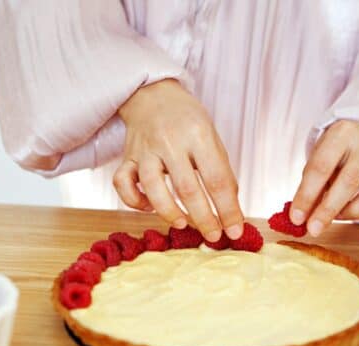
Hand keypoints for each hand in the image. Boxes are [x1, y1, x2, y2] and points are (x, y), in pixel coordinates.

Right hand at [114, 79, 243, 241]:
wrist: (152, 95)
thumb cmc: (187, 121)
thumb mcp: (212, 138)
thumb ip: (220, 171)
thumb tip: (230, 211)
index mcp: (198, 135)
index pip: (217, 179)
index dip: (228, 209)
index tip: (235, 230)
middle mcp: (170, 141)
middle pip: (187, 188)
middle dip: (204, 218)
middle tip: (214, 237)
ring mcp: (145, 150)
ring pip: (153, 188)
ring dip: (169, 212)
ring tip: (183, 224)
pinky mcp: (127, 157)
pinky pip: (123, 184)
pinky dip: (135, 201)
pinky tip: (150, 207)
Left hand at [290, 120, 358, 236]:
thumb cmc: (336, 151)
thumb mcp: (320, 158)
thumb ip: (312, 184)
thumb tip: (299, 216)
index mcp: (341, 133)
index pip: (321, 167)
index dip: (307, 195)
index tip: (297, 217)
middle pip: (348, 180)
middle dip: (328, 209)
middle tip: (314, 228)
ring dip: (355, 210)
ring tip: (337, 217)